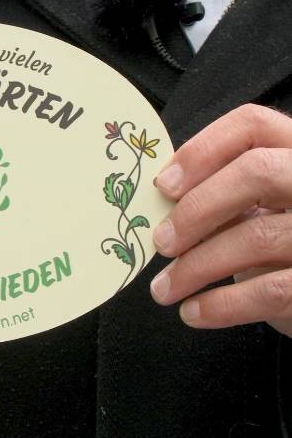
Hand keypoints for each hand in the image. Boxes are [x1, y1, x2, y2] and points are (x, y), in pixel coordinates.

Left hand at [149, 104, 291, 336]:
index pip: (253, 125)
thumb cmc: (281, 246)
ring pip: (257, 236)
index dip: (201, 150)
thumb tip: (158, 200)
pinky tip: (192, 312)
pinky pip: (270, 290)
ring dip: (195, 268)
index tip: (163, 186)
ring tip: (163, 289)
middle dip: (197, 207)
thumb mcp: (259, 210)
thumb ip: (223, 194)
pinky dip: (221, 305)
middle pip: (257, 171)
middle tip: (161, 242)